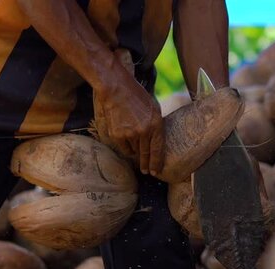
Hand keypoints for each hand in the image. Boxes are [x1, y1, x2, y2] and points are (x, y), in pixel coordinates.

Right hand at [95, 57, 164, 175]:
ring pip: (135, 151)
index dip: (157, 162)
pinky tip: (126, 138)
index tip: (156, 171)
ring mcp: (130, 134)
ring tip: (134, 141)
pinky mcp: (117, 135)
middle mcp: (144, 131)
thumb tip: (157, 142)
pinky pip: (125, 148)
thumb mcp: (154, 109)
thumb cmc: (137, 97)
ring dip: (136, 150)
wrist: (116, 89)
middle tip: (147, 172)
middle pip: (146, 154)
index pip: (158, 149)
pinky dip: (126, 146)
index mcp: (156, 124)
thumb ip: (157, 125)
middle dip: (146, 165)